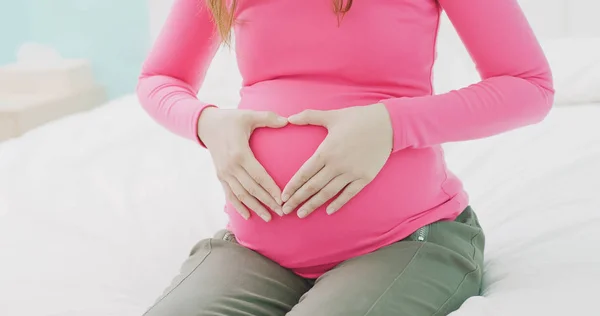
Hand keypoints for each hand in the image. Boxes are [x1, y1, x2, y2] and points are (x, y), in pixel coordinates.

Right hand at [199, 107, 287, 221]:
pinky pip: (229, 195)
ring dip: (255, 208)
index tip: (283, 199)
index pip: (259, 176)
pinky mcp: (220, 176)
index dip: (271, 189)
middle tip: (282, 212)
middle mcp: (231, 167)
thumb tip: (288, 120)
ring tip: (269, 218)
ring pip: (241, 195)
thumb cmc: (230, 119)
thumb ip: (268, 118)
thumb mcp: (248, 115)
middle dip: (267, 202)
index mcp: (240, 153)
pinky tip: (247, 216)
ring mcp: (224, 173)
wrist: (205, 125)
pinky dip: (238, 206)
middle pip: (252, 189)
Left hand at [281, 104, 392, 217]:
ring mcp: (351, 173)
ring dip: (313, 205)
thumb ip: (309, 117)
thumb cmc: (358, 118)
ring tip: (301, 213)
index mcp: (326, 151)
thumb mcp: (332, 115)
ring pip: (328, 193)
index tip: (282, 197)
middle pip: (312, 187)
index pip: (304, 173)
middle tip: (285, 210)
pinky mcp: (365, 178)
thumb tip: (289, 117)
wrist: (388, 124)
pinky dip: (338, 203)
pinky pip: (349, 194)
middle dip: (297, 199)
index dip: (292, 187)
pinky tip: (329, 211)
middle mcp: (337, 165)